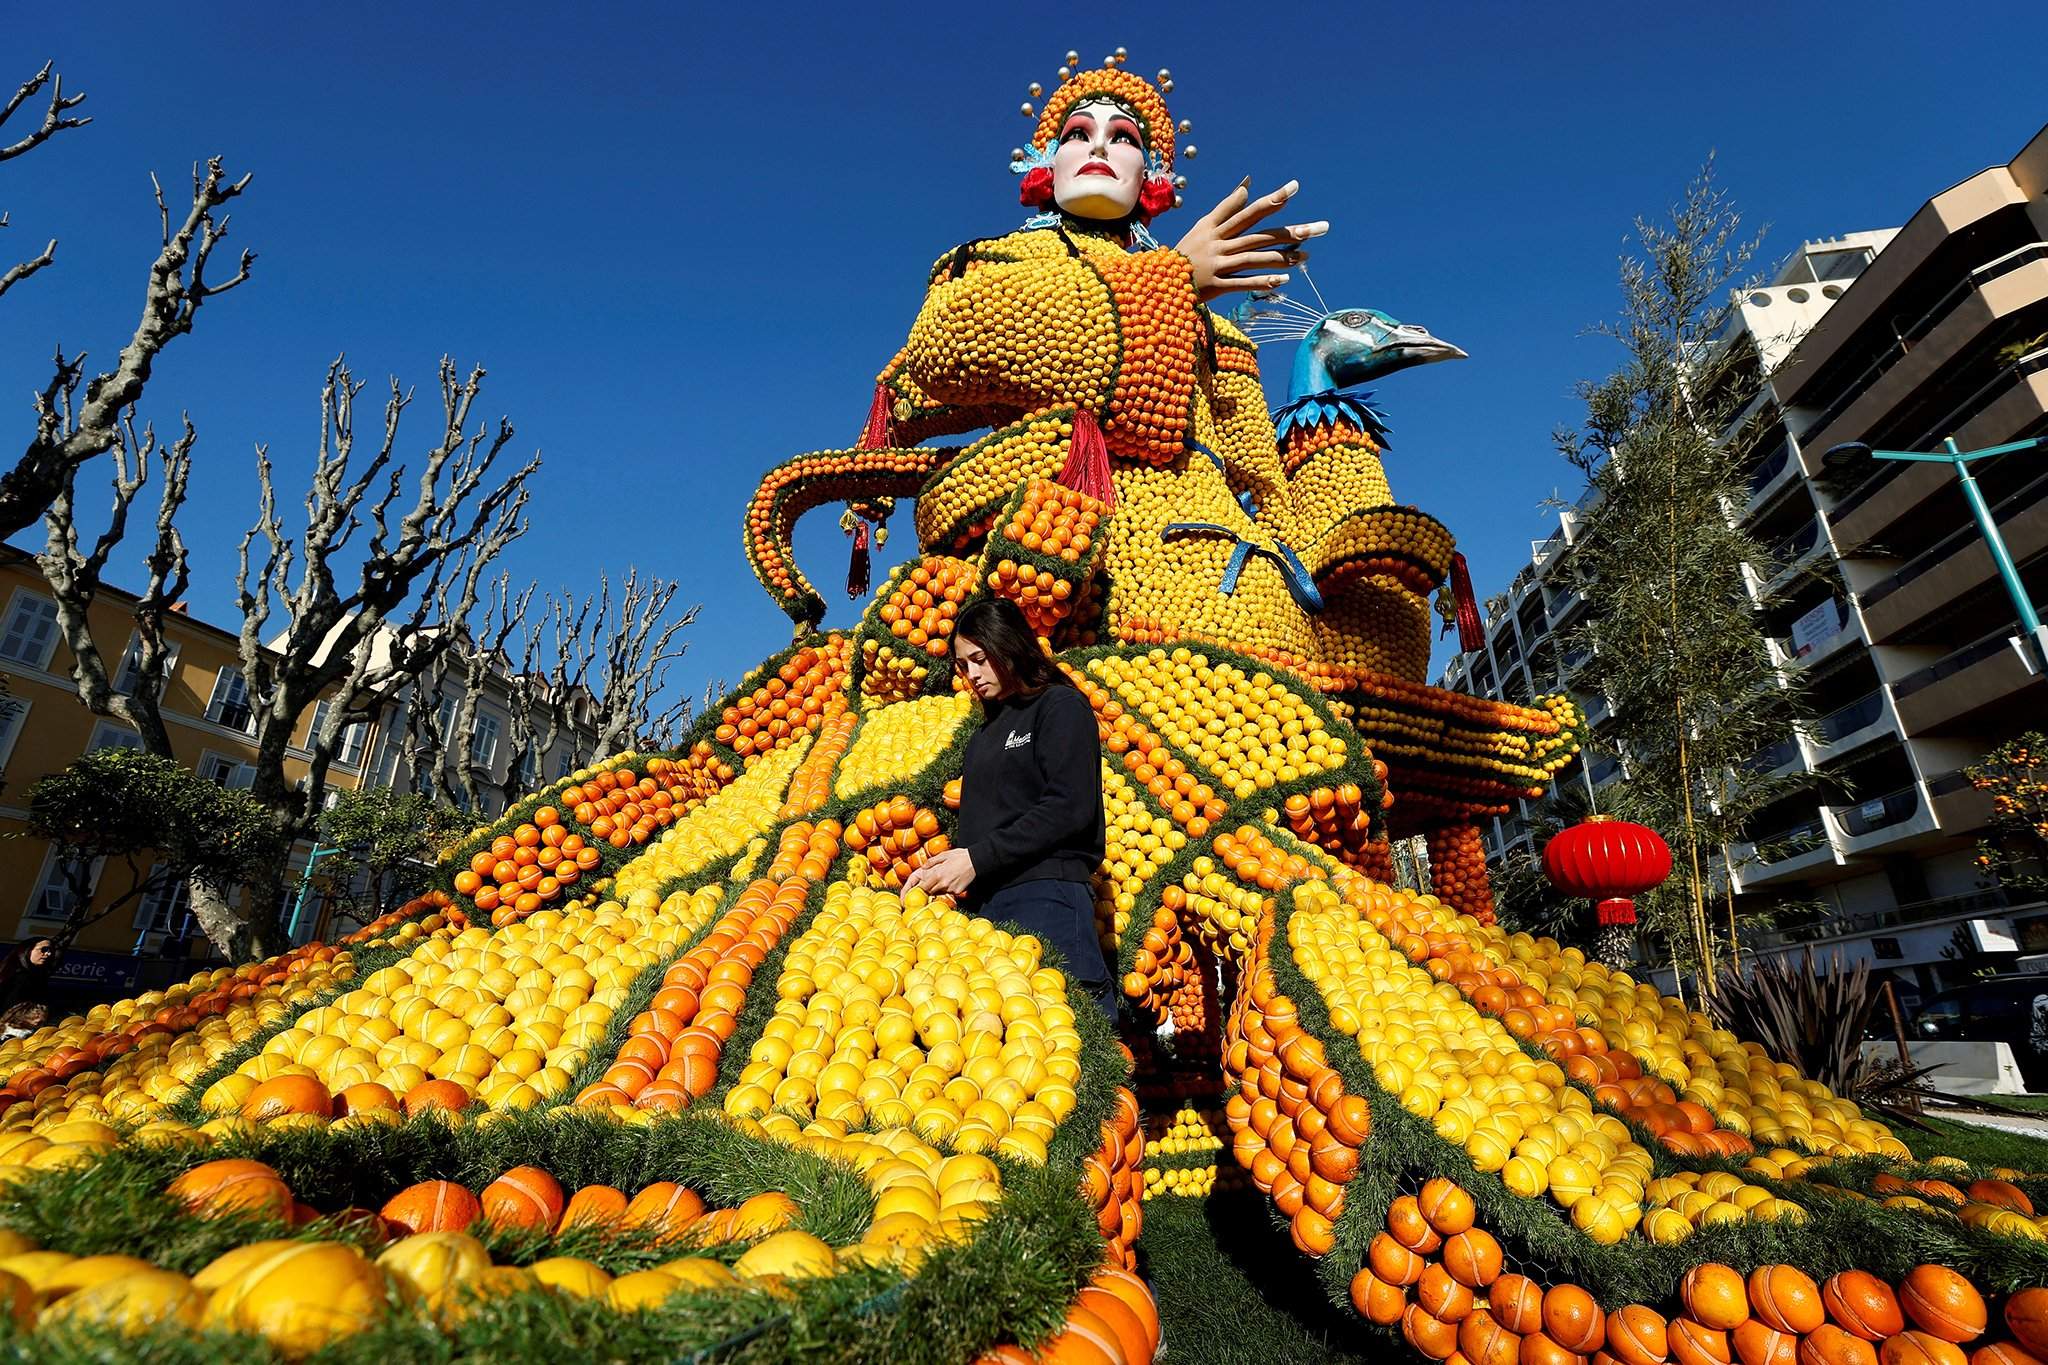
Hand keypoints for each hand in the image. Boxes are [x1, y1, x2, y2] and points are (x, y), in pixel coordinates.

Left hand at [904, 847, 975, 898]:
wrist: (977, 861)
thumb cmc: (960, 856)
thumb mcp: (944, 855)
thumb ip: (932, 862)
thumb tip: (923, 867)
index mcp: (937, 874)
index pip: (922, 887)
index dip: (917, 889)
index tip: (915, 889)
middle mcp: (942, 884)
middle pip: (929, 892)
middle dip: (926, 888)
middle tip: (928, 883)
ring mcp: (950, 889)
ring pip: (938, 892)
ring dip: (937, 888)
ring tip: (943, 878)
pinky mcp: (957, 891)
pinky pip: (948, 892)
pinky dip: (947, 888)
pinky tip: (952, 880)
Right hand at [1172, 178, 1328, 301]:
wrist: (1159, 281)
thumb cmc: (1186, 252)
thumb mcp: (1203, 226)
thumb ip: (1227, 207)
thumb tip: (1248, 185)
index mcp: (1217, 227)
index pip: (1249, 210)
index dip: (1271, 200)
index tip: (1294, 187)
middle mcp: (1219, 243)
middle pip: (1260, 234)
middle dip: (1291, 230)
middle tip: (1322, 227)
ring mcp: (1218, 264)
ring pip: (1255, 257)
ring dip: (1282, 257)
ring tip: (1306, 257)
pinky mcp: (1215, 286)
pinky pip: (1243, 282)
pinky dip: (1262, 281)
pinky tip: (1284, 280)